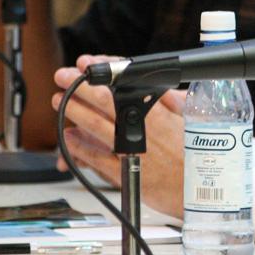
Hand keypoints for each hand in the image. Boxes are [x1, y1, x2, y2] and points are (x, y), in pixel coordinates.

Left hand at [52, 55, 186, 218]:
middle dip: (79, 88)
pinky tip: (68, 138)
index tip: (88, 64)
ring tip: (59, 100)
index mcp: (156, 114)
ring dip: (75, 111)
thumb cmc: (192, 155)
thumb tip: (157, 83)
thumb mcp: (189, 119)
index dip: (103, 72)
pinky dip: (79, 147)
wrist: (195, 190)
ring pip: (95, 127)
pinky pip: (95, 158)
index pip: (125, 85)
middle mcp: (140, 131)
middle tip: (64, 76)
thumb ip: (170, 99)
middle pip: (103, 103)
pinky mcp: (123, 173)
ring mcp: (129, 151)